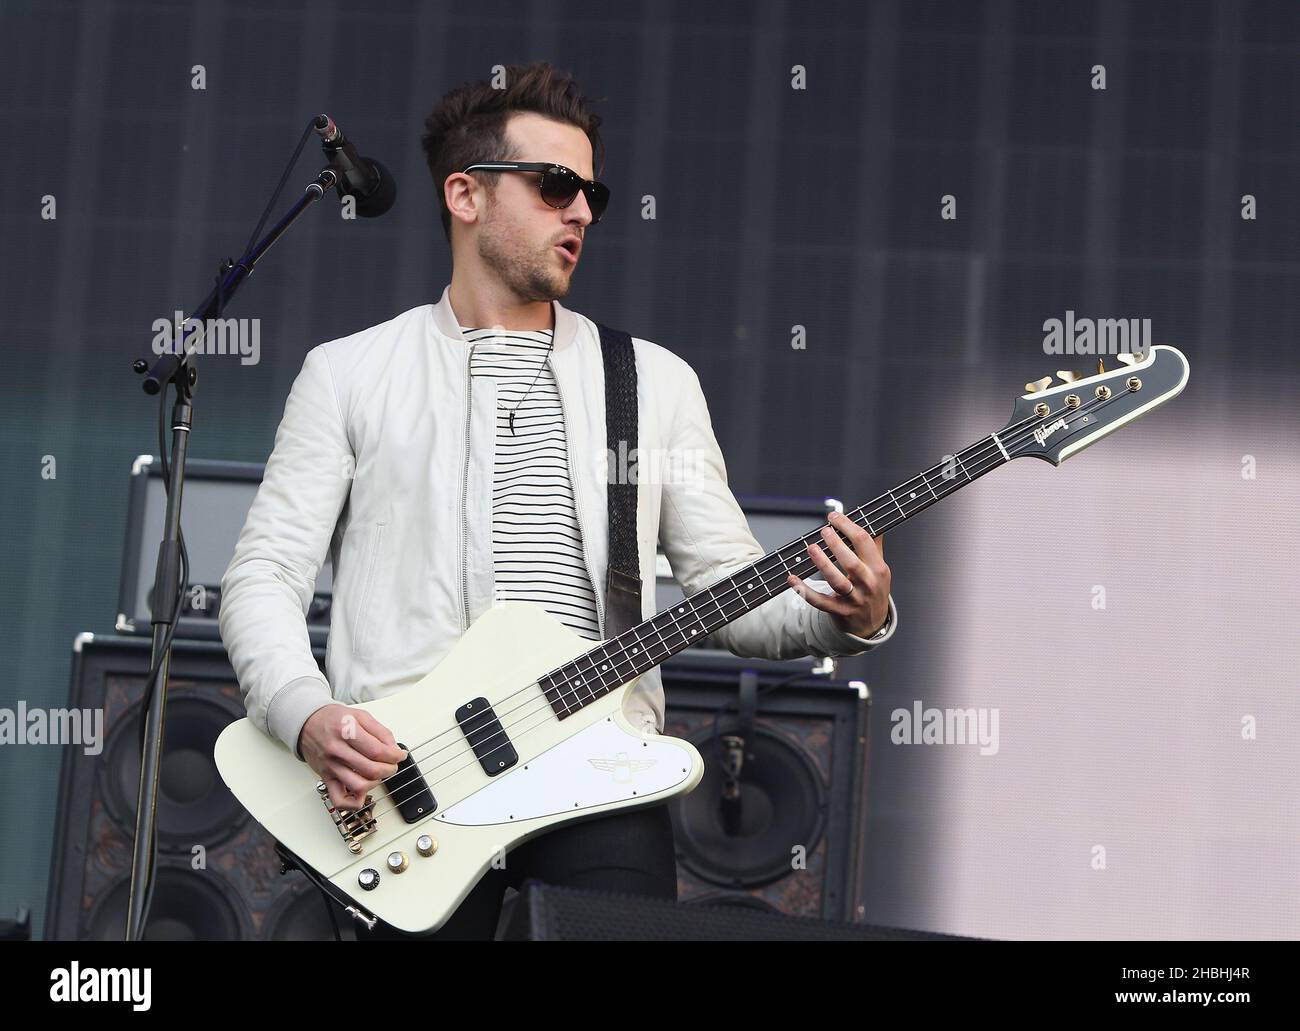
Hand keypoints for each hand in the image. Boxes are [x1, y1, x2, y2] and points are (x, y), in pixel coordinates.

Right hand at [298, 704, 406, 810]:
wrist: (307, 723)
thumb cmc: (333, 719)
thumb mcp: (360, 716)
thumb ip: (380, 731)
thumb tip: (394, 749)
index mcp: (347, 731)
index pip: (378, 751)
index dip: (395, 756)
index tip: (400, 755)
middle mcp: (337, 750)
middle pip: (371, 769)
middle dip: (389, 769)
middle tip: (392, 764)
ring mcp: (331, 766)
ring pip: (359, 786)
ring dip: (376, 782)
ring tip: (379, 774)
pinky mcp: (326, 778)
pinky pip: (339, 800)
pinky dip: (354, 803)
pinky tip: (362, 792)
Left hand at [786, 510, 890, 636]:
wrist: (872, 623)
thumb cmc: (873, 588)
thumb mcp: (878, 567)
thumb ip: (873, 545)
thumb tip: (870, 519)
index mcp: (878, 568)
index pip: (864, 542)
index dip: (848, 526)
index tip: (834, 517)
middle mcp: (867, 583)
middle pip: (851, 562)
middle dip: (836, 545)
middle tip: (824, 531)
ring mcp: (854, 599)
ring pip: (837, 582)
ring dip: (822, 564)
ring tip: (811, 549)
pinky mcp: (840, 611)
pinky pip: (820, 601)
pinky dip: (805, 591)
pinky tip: (792, 579)